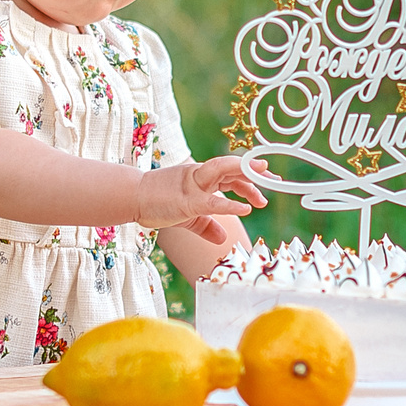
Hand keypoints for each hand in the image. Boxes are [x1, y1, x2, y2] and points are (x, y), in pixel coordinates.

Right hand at [136, 156, 268, 229]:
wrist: (131, 198)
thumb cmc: (157, 205)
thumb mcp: (187, 217)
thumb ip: (206, 226)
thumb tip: (223, 238)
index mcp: (201, 177)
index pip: (231, 173)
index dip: (250, 177)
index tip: (269, 181)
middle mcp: (199, 175)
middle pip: (232, 167)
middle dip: (254, 170)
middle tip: (274, 178)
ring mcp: (192, 185)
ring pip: (222, 172)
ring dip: (245, 174)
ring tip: (264, 180)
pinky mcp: (186, 200)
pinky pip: (212, 201)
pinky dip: (230, 204)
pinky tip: (246, 209)